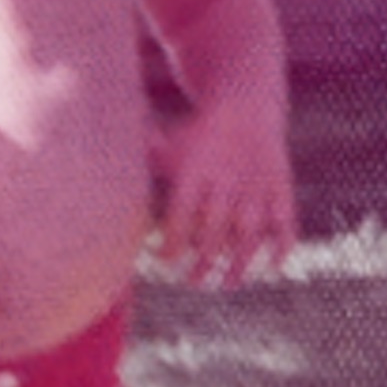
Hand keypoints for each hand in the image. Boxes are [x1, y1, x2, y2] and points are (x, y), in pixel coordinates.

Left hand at [148, 99, 296, 288]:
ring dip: (238, 263)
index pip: (181, 216)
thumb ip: (144, 164)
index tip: (163, 260)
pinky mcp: (280, 187)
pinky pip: (284, 222)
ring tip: (226, 284)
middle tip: (191, 282)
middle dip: (201, 262)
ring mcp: (256, 186)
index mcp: (194, 171)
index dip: (172, 243)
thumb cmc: (198, 134)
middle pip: (212, 231)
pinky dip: (281, 245)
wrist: (244, 102)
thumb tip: (102, 174)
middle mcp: (225, 181)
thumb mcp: (171, 144)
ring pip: (248, 233)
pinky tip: (271, 266)